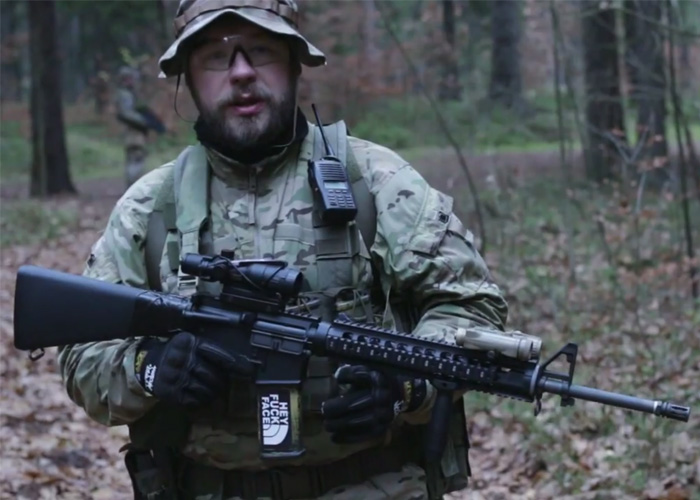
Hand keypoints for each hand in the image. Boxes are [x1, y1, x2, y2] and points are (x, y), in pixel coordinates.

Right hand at [135, 331, 253, 407]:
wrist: (146, 365)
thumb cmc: (177, 353)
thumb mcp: (189, 343)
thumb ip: (208, 349)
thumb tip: (238, 361)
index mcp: (187, 342)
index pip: (215, 352)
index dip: (233, 362)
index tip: (247, 370)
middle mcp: (180, 358)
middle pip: (210, 374)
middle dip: (221, 381)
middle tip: (224, 383)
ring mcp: (174, 377)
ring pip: (204, 389)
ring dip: (213, 392)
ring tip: (214, 391)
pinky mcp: (170, 393)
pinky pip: (193, 400)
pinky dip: (201, 400)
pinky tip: (202, 397)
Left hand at [321, 365, 427, 443]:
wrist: (400, 394)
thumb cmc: (375, 382)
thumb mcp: (366, 371)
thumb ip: (351, 373)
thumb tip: (337, 378)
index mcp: (378, 379)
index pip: (360, 376)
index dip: (347, 378)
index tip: (337, 381)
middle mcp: (381, 397)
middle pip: (355, 403)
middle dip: (336, 408)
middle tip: (324, 410)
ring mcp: (383, 414)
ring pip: (358, 422)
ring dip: (339, 425)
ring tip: (327, 425)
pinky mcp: (382, 428)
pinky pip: (363, 435)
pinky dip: (347, 437)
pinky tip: (334, 437)